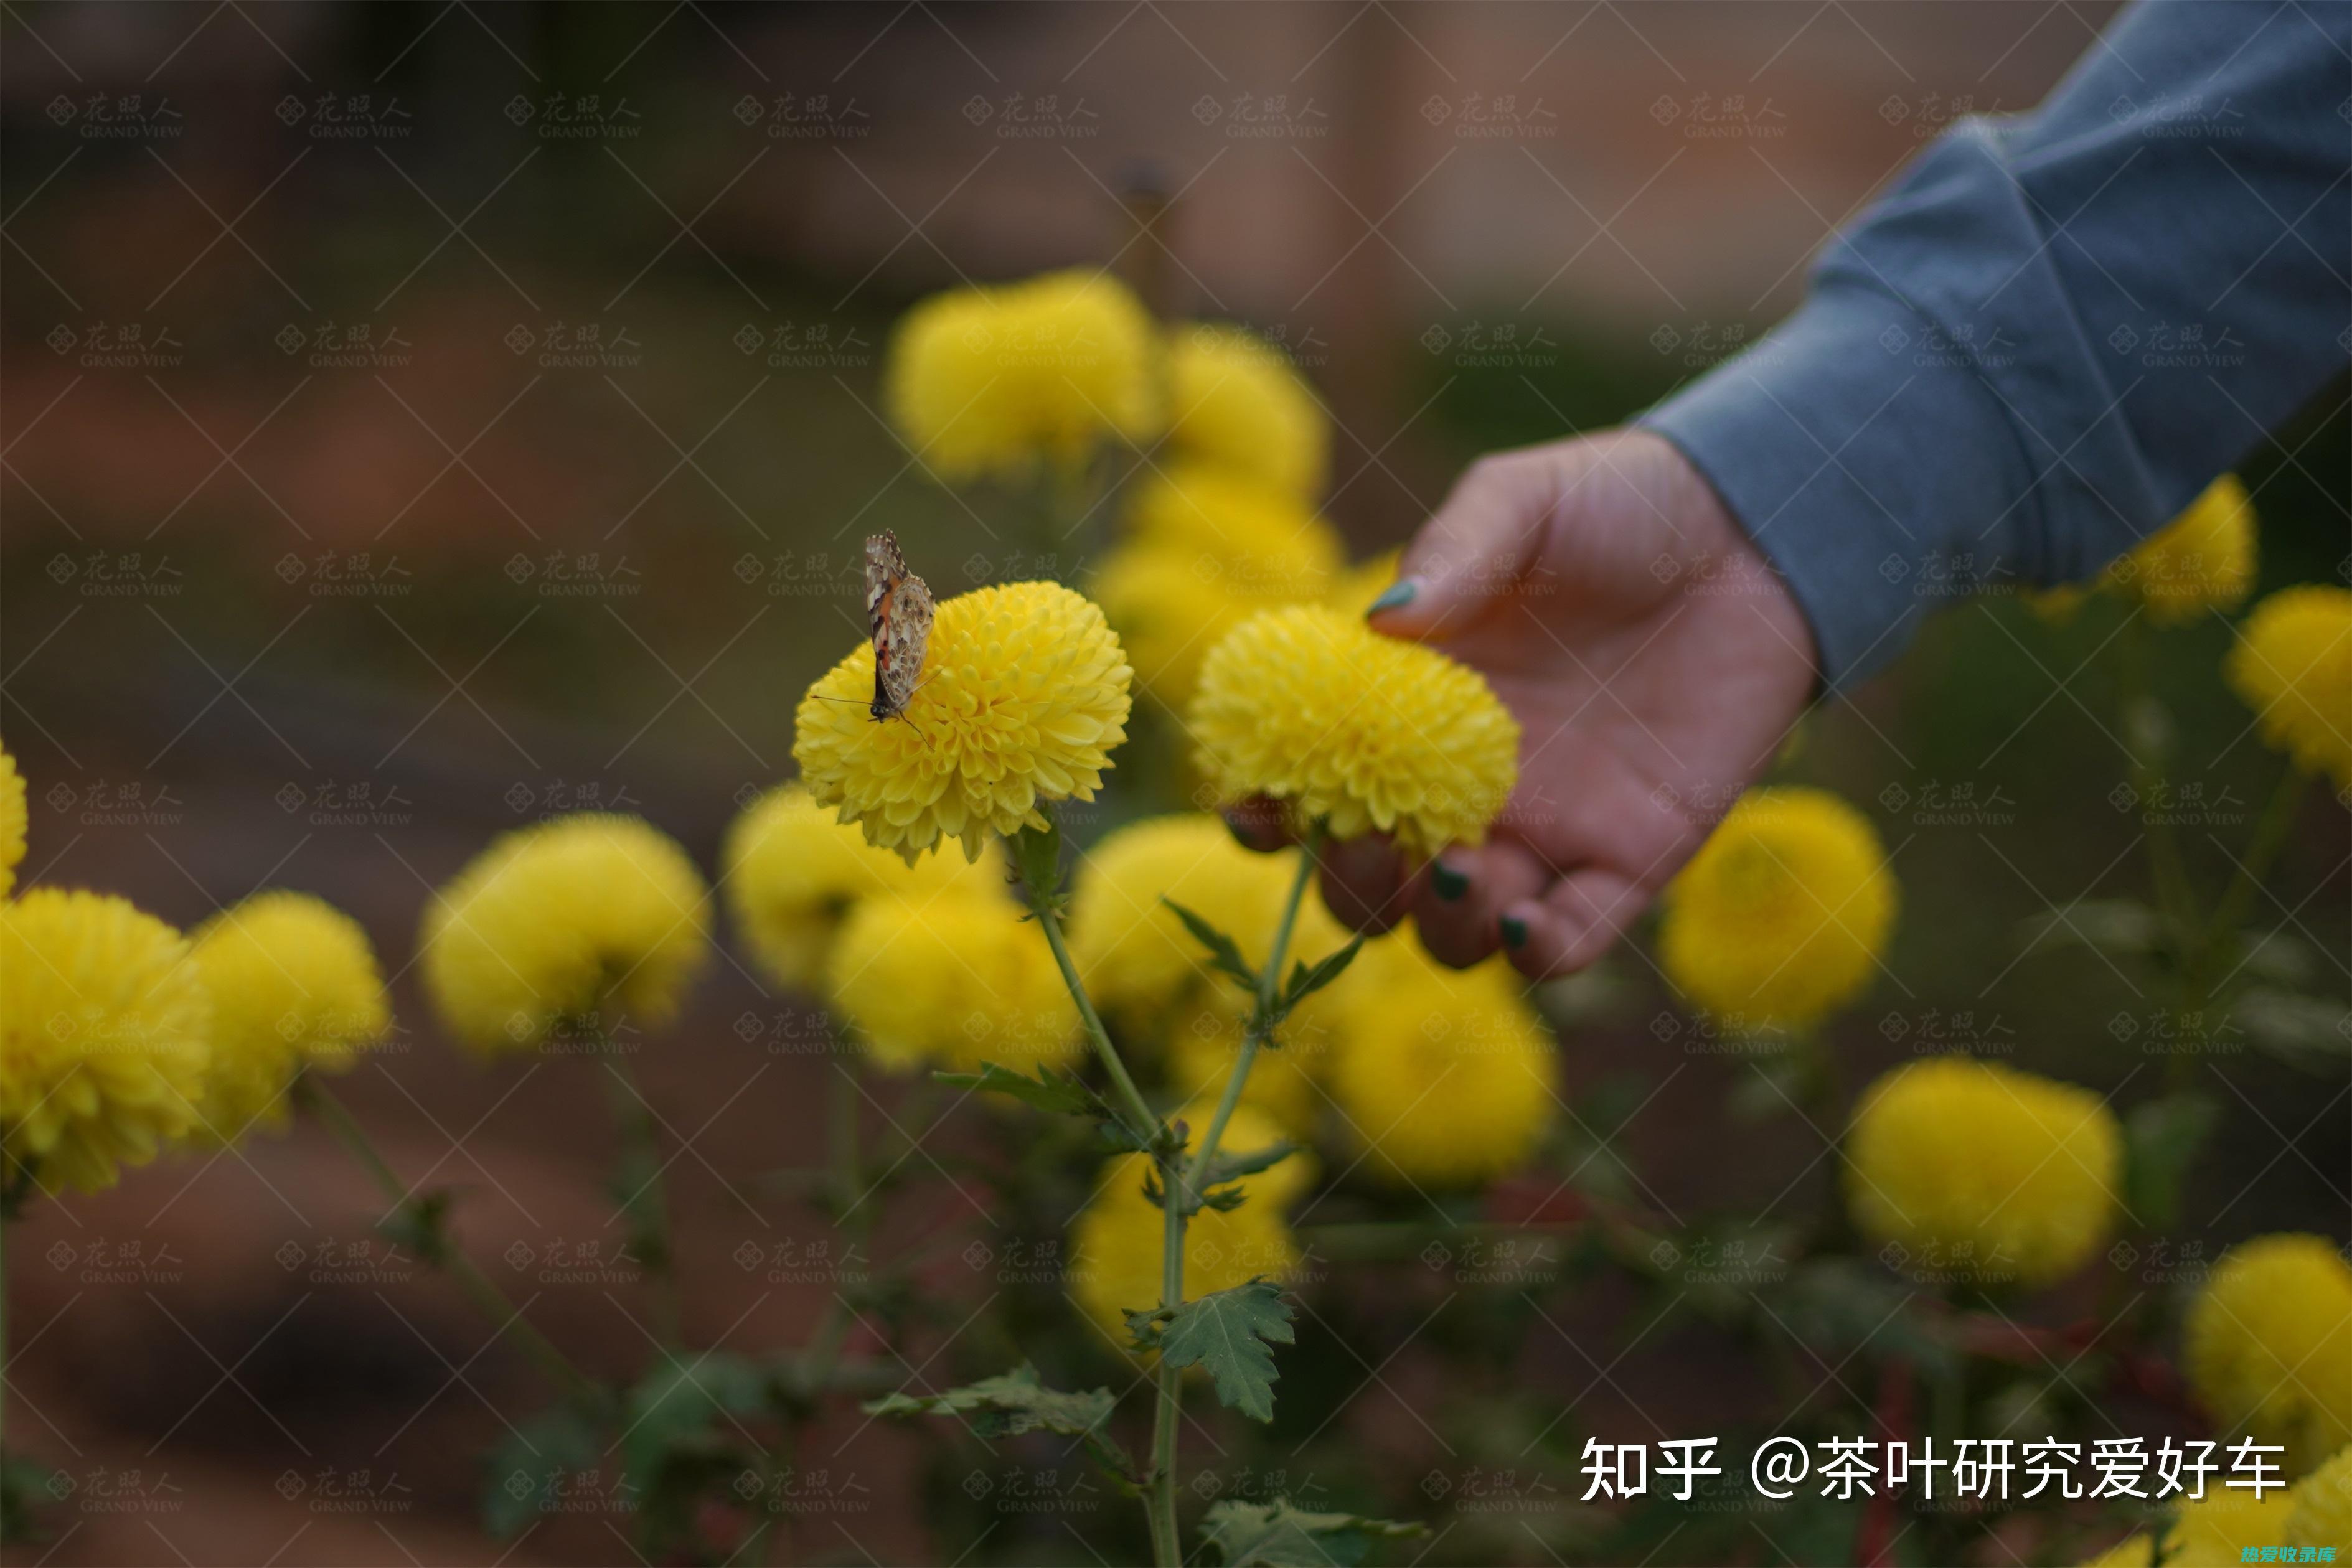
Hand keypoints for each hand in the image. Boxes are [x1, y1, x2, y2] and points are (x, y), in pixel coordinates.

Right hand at [1260, 428, 1817, 979]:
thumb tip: (1380, 619)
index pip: (1311, 786)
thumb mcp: (1523, 502)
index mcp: (1408, 710)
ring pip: (1455, 932)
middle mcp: (1460, 790)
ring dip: (1440, 924)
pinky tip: (1526, 925)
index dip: (1268, 814)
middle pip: (1371, 885)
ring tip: (1464, 868)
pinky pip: (1570, 944)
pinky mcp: (1630, 862)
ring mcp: (1543, 833)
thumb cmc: (1621, 507)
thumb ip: (1456, 551)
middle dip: (1352, 885)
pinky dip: (1537, 957)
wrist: (1756, 533)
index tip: (1255, 810)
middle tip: (1371, 836)